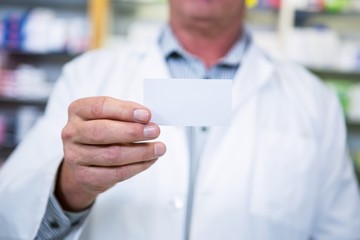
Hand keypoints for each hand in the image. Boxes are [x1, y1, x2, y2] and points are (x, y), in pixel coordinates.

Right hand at [56, 96, 165, 210]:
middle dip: (133, 132)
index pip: (100, 107)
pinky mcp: (85, 176)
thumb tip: (148, 120)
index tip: (147, 115)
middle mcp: (72, 132)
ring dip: (141, 152)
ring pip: (112, 155)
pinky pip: (116, 173)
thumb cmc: (100, 136)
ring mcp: (75, 156)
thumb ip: (125, 115)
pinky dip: (137, 167)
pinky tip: (150, 160)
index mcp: (78, 111)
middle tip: (154, 131)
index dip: (125, 110)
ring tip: (159, 148)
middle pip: (103, 132)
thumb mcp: (108, 118)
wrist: (81, 166)